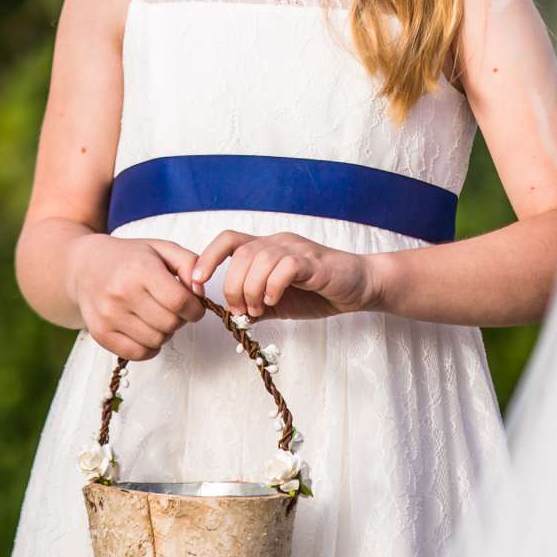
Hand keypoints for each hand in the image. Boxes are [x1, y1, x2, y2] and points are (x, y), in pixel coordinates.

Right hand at [68, 235, 205, 360]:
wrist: (85, 266)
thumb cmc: (130, 258)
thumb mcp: (162, 249)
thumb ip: (190, 264)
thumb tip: (200, 293)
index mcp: (140, 269)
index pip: (179, 301)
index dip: (195, 309)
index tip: (195, 307)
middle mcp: (122, 293)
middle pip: (170, 323)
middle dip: (180, 319)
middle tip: (173, 310)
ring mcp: (109, 315)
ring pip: (156, 341)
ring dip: (164, 333)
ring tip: (157, 317)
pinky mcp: (100, 333)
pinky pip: (137, 354)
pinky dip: (149, 347)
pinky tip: (146, 331)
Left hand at [190, 230, 380, 320]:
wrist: (359, 287)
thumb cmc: (318, 292)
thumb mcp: (278, 302)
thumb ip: (256, 305)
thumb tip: (232, 316)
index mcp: (266, 248)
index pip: (228, 240)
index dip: (207, 258)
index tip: (197, 283)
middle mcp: (278, 242)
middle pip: (240, 254)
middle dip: (232, 286)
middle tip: (242, 310)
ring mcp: (296, 250)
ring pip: (259, 259)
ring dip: (252, 289)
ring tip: (258, 308)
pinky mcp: (313, 262)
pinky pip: (285, 267)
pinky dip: (273, 286)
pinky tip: (274, 301)